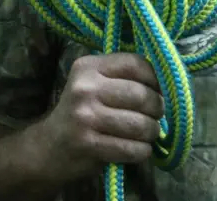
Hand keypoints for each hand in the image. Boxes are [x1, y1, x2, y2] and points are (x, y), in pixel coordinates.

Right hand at [28, 53, 164, 181]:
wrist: (47, 148)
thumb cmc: (81, 112)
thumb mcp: (94, 84)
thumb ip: (124, 78)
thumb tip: (169, 84)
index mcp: (89, 66)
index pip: (136, 64)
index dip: (156, 78)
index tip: (159, 90)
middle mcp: (85, 88)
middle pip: (141, 95)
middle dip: (158, 109)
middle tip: (156, 116)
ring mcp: (85, 117)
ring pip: (140, 124)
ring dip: (152, 132)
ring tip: (149, 134)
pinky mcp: (88, 144)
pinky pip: (131, 148)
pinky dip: (142, 151)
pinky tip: (138, 149)